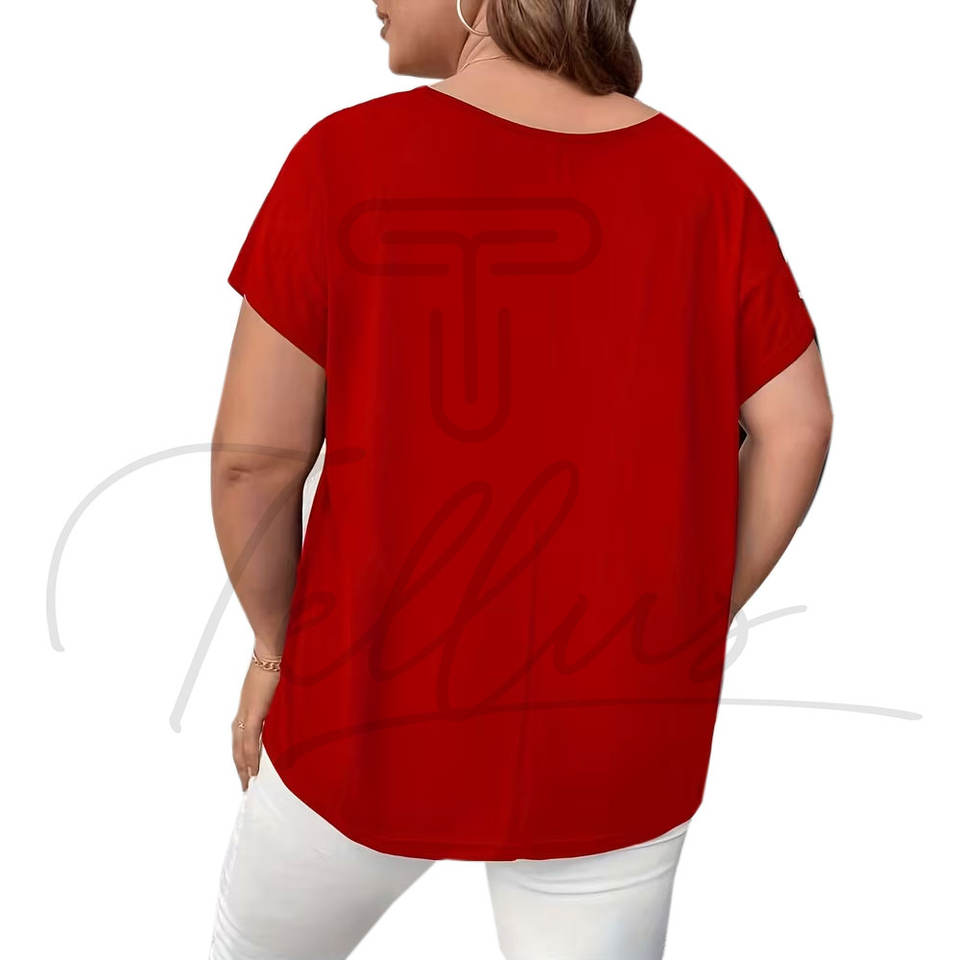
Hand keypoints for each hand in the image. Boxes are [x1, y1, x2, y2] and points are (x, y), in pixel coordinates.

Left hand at [232, 659, 280, 789]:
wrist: (268, 658)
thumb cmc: (271, 672)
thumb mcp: (268, 695)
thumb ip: (269, 710)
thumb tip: (276, 720)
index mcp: (244, 714)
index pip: (240, 743)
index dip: (241, 760)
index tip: (245, 774)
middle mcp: (241, 718)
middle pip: (237, 750)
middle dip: (240, 770)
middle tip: (245, 787)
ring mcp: (245, 716)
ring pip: (241, 750)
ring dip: (244, 768)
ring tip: (248, 784)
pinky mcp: (253, 714)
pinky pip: (250, 741)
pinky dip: (251, 757)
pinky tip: (253, 769)